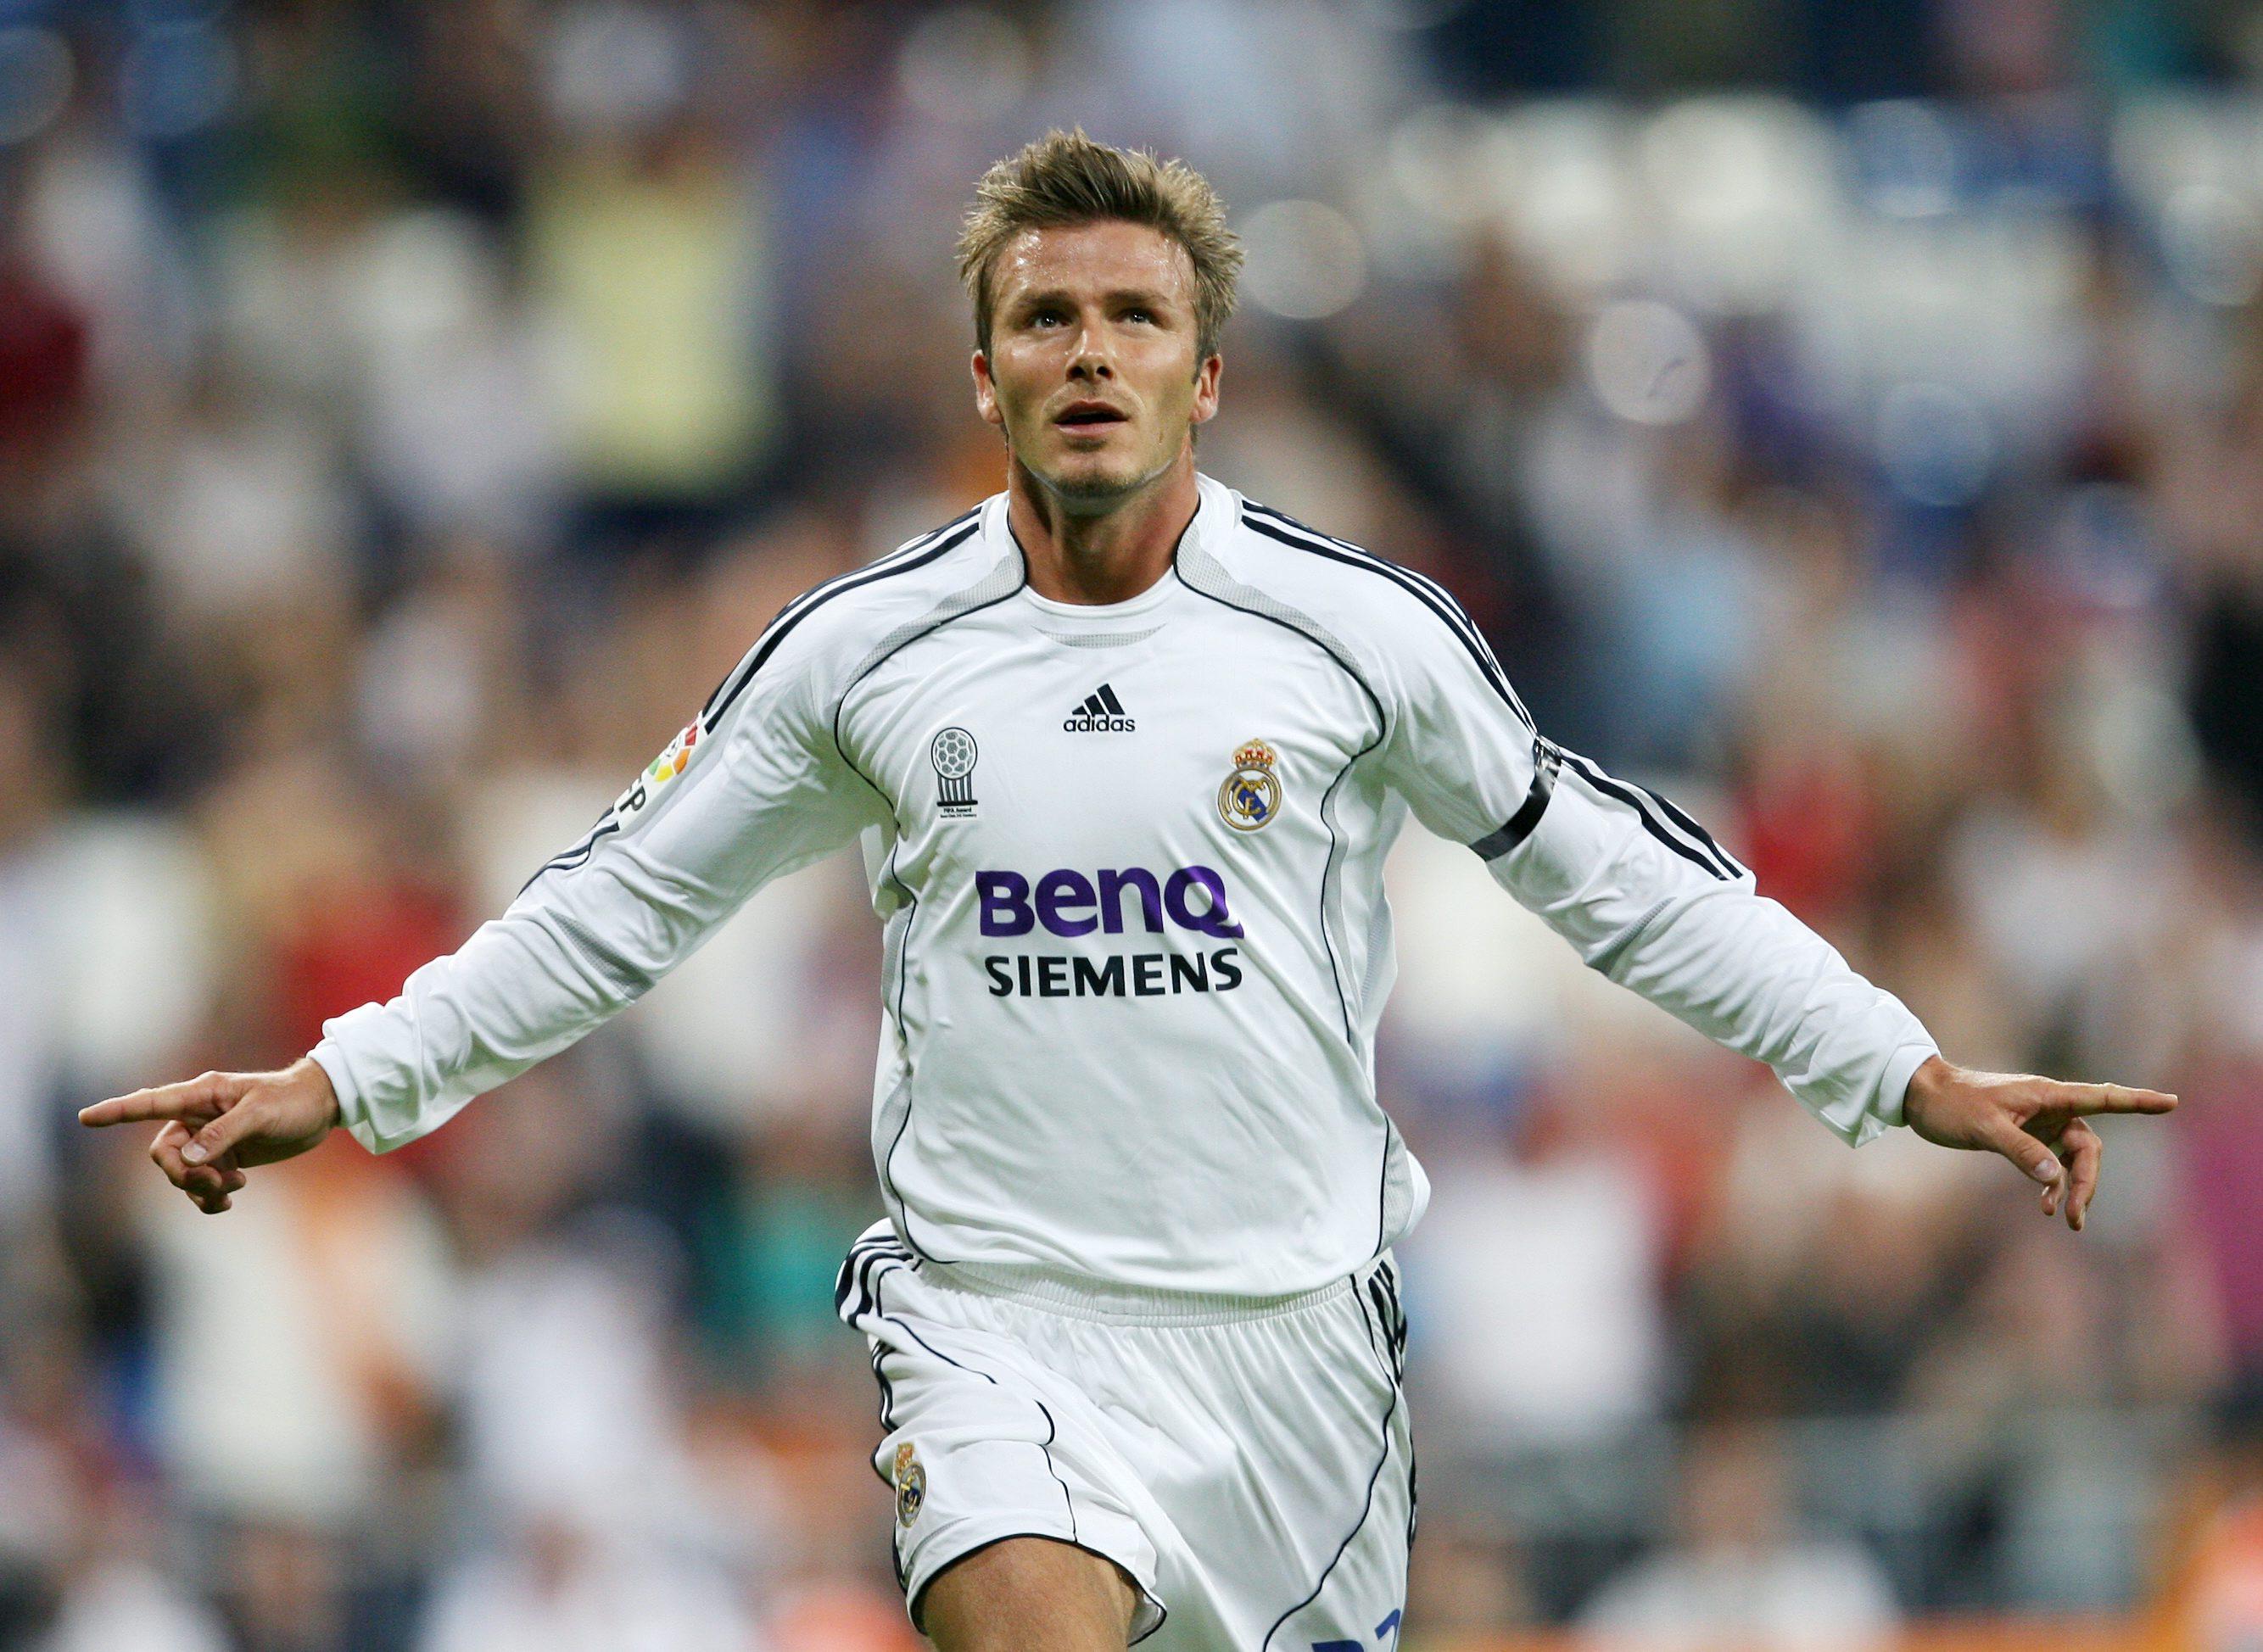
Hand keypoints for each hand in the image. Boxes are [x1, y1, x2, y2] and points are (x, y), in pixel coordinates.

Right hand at [78, 1057, 341, 1214]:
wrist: (321, 1108)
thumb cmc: (291, 1100)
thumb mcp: (260, 1113)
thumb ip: (223, 1133)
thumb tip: (188, 1158)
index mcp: (201, 1096)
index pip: (149, 1104)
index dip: (116, 1112)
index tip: (85, 1118)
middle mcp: (197, 1117)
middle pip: (164, 1154)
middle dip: (183, 1175)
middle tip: (217, 1182)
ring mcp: (209, 1139)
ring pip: (181, 1174)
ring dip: (200, 1188)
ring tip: (234, 1187)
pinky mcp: (224, 1158)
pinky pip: (200, 1185)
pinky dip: (210, 1197)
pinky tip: (231, 1197)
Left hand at [1901, 1055, 2176, 1231]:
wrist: (1922, 1097)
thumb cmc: (1953, 1104)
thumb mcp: (1985, 1128)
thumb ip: (2021, 1150)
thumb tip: (2056, 1177)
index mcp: (2047, 1095)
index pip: (2103, 1097)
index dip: (2138, 1101)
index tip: (2171, 1102)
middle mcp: (2050, 1107)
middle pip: (2089, 1147)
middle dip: (2089, 1181)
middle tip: (2077, 1217)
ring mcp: (2040, 1122)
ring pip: (2073, 1159)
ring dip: (2075, 1188)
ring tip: (2069, 1220)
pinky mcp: (2026, 1136)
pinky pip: (2053, 1163)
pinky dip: (2053, 1184)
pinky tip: (2045, 1206)